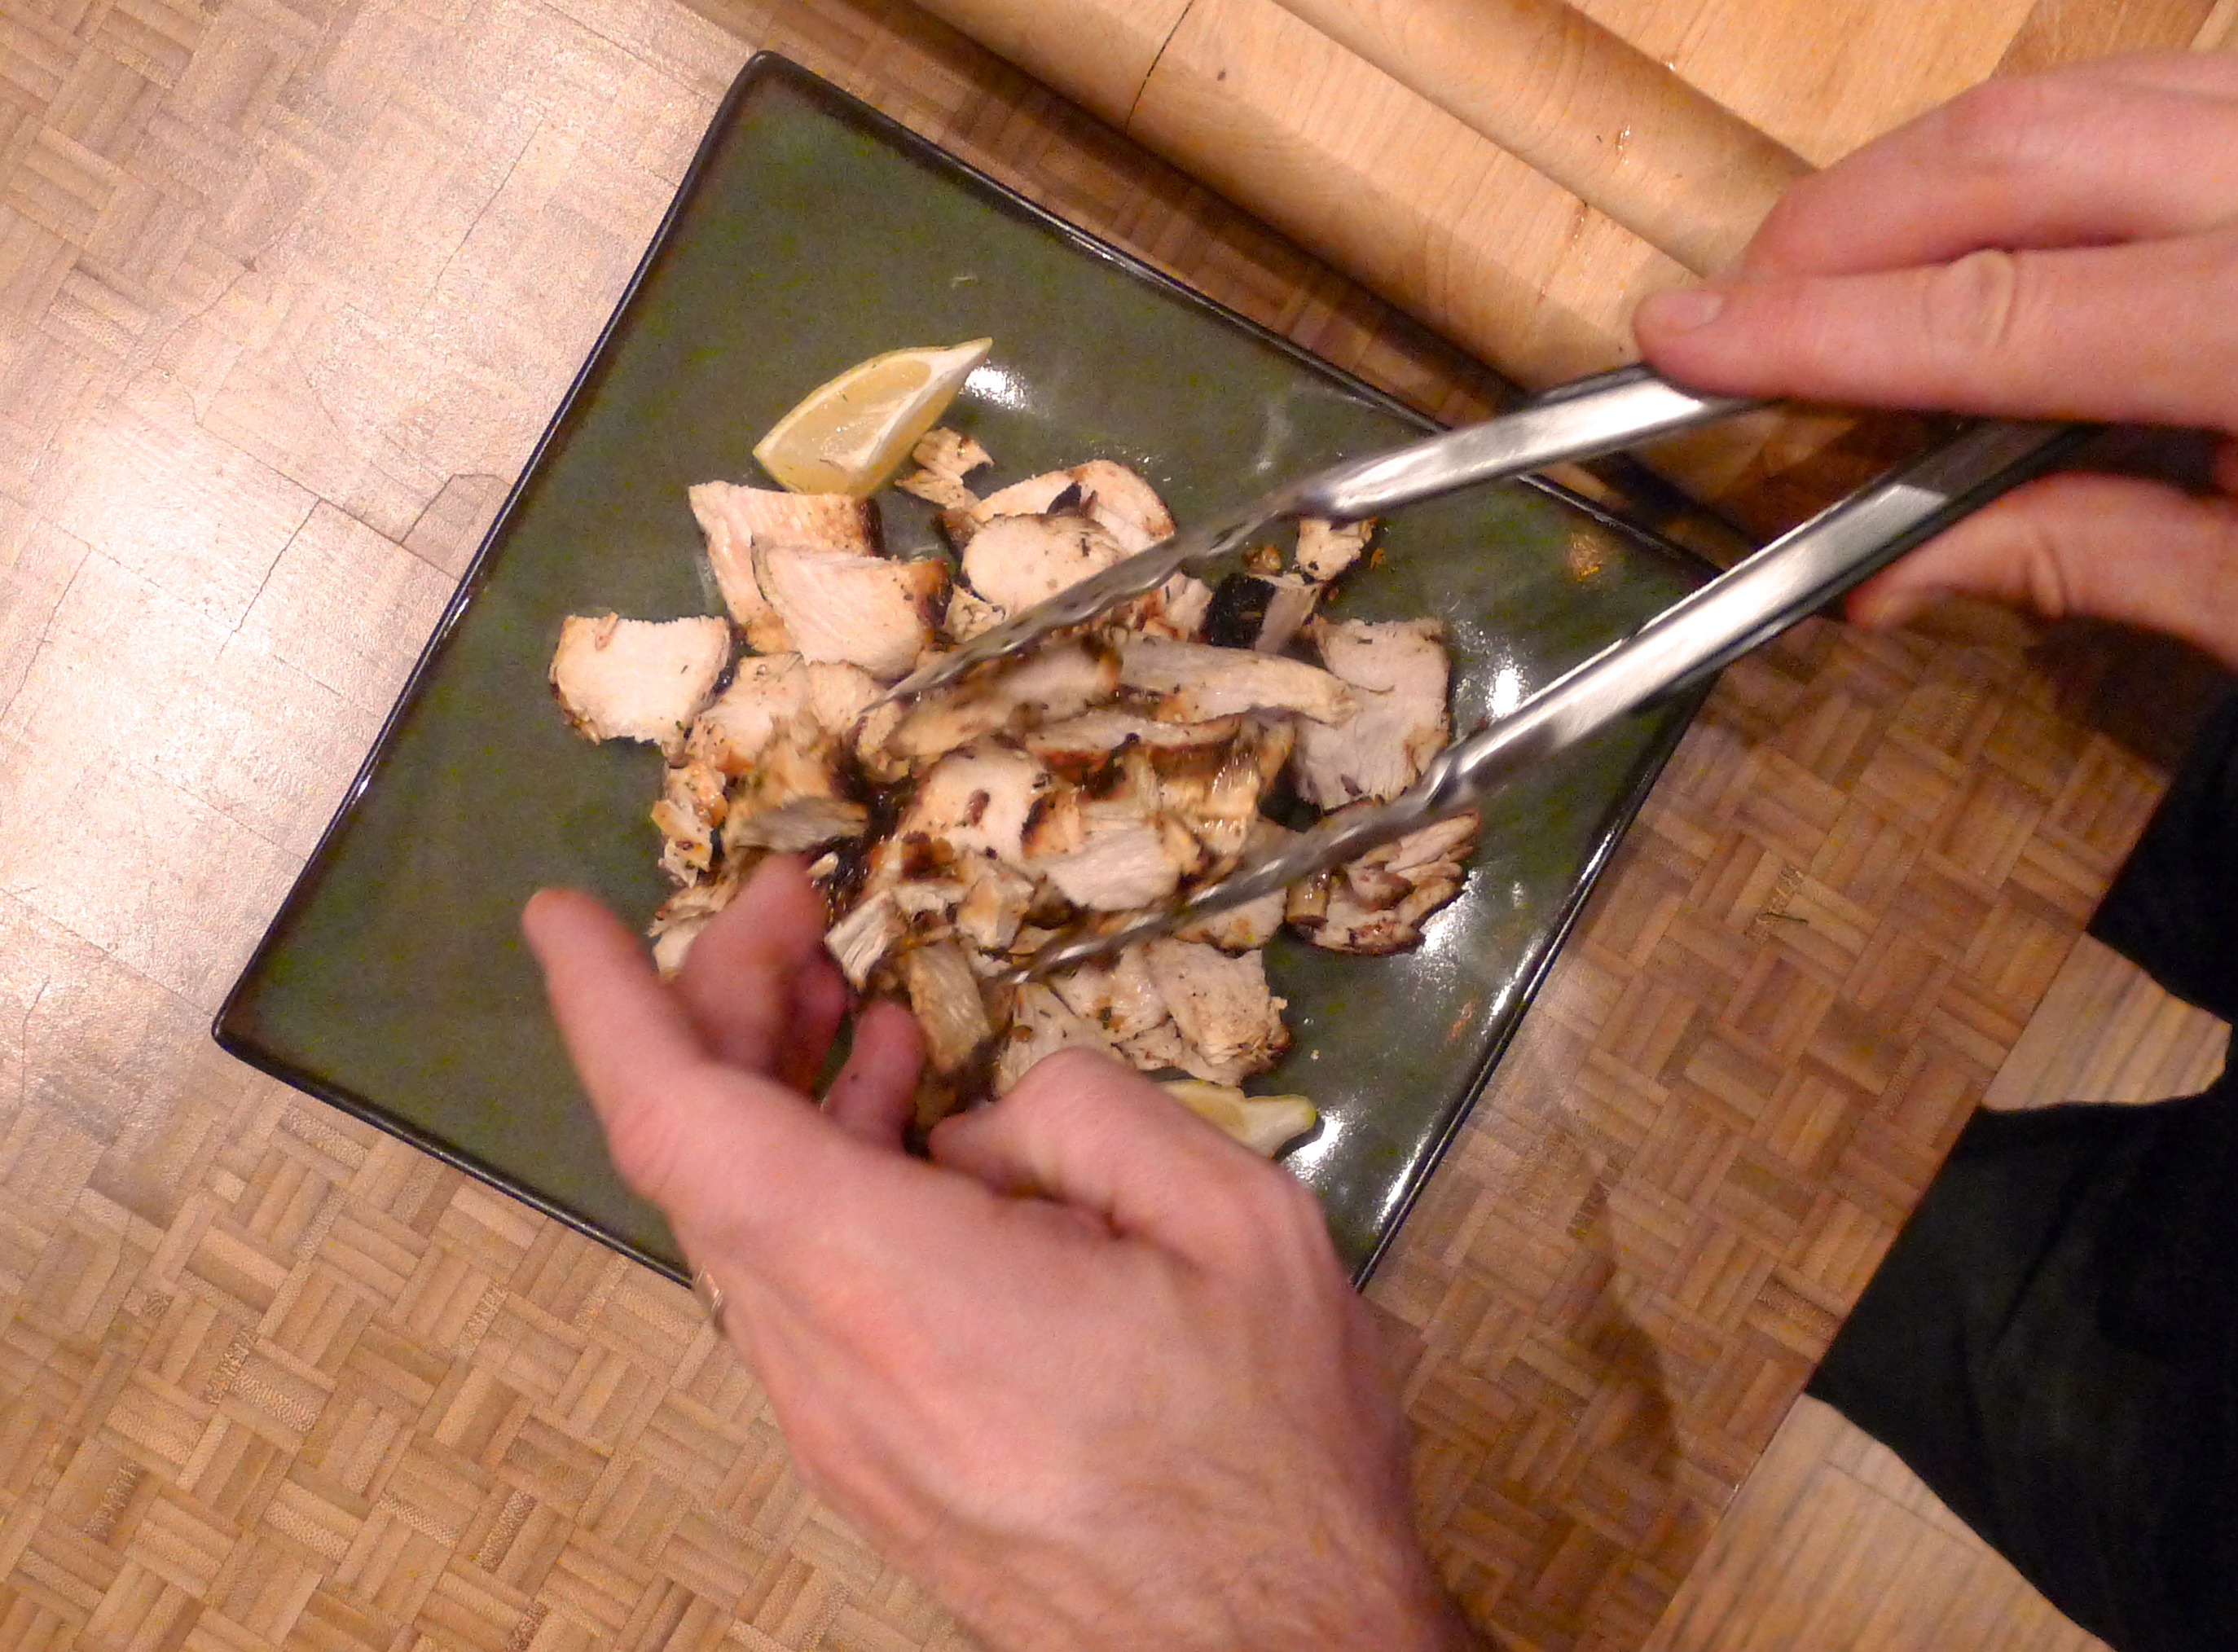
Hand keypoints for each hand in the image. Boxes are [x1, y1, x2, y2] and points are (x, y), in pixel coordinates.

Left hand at [522, 857, 1479, 1651]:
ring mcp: (839, 1428)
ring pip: (747, 1225)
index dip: (608, 1006)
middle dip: (723, 1005)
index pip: (686, 1132)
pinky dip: (820, 1177)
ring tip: (848, 997)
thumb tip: (969, 1125)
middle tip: (793, 906)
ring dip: (775, 1090)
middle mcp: (833, 1370)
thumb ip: (1086, 1116)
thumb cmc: (1273, 1454)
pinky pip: (803, 1290)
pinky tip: (905, 1126)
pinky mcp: (869, 1459)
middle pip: (707, 1160)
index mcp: (911, 1295)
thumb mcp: (1240, 1226)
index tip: (565, 913)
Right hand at [1635, 54, 2237, 665]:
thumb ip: (2094, 556)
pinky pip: (2145, 85)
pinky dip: (2035, 151)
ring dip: (1925, 180)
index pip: (1991, 313)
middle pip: (2012, 151)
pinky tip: (1982, 233)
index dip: (1814, 331)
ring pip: (2070, 93)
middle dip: (1838, 226)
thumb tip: (1890, 572)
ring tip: (1837, 277)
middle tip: (1735, 313)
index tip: (1682, 340)